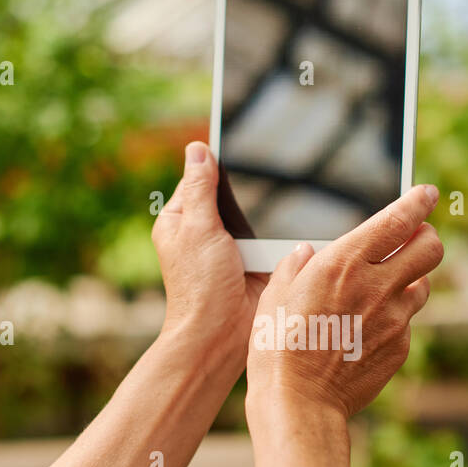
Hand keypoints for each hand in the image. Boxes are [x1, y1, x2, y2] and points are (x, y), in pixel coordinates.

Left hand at [152, 141, 265, 367]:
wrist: (223, 333)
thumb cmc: (200, 285)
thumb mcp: (197, 227)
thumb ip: (200, 187)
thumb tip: (197, 149)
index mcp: (178, 221)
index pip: (197, 178)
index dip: (214, 161)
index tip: (233, 133)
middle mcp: (203, 233)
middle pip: (229, 195)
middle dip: (246, 189)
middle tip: (265, 168)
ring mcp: (230, 248)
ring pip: (253, 215)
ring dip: (264, 214)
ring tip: (278, 200)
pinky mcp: (255, 262)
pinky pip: (270, 238)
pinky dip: (277, 234)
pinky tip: (289, 224)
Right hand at [246, 184, 442, 421]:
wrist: (298, 401)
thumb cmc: (278, 347)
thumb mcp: (275, 296)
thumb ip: (295, 266)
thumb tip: (306, 253)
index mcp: (344, 263)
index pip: (398, 220)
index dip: (418, 202)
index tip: (426, 194)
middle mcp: (377, 286)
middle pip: (431, 248)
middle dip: (426, 238)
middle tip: (414, 240)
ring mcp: (394, 319)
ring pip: (423, 286)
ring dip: (410, 281)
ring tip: (385, 289)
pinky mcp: (400, 348)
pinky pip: (406, 324)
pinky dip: (393, 320)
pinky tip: (367, 331)